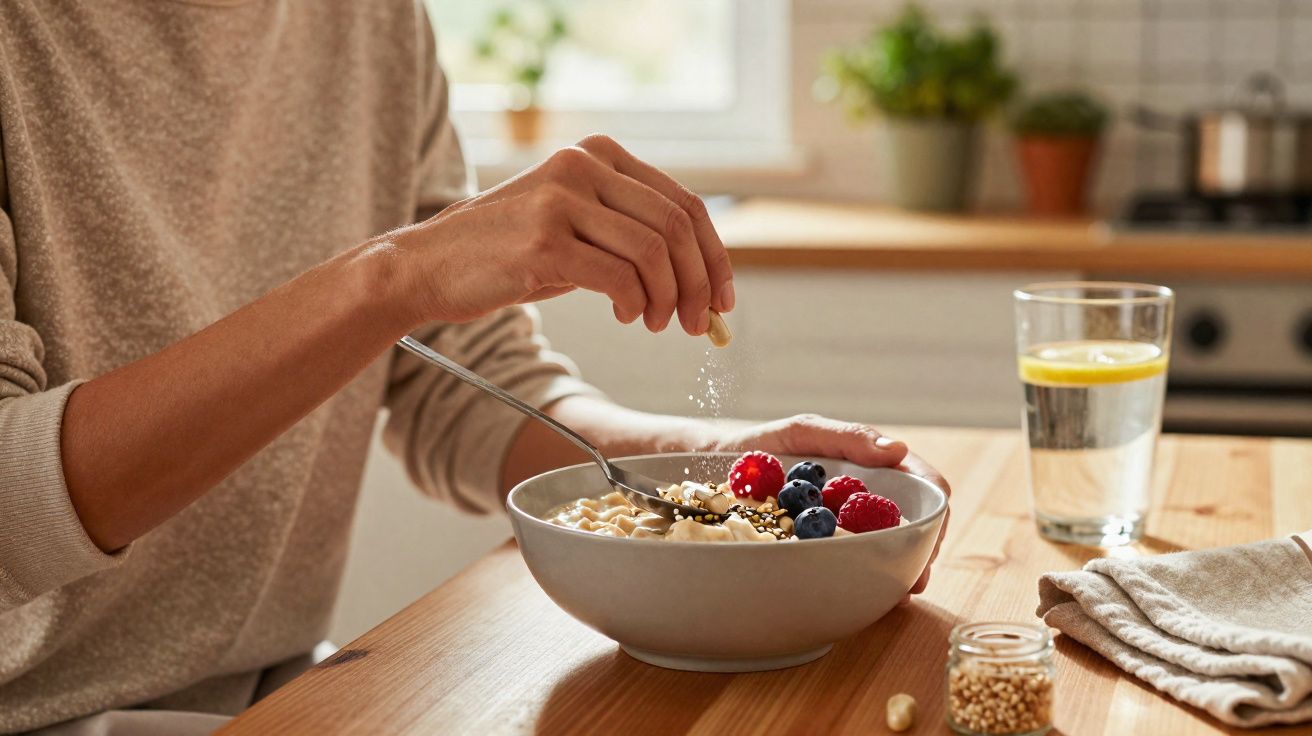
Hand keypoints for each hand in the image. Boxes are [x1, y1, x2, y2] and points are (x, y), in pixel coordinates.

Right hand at [387, 134, 734, 334]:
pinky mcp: (545, 242)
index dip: (714, 255)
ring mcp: (562, 201)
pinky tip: (628, 317)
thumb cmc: (508, 254)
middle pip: (677, 226)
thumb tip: (701, 281)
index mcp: (597, 155)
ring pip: (654, 253)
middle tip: (701, 325)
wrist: (429, 266)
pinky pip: (620, 278)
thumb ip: (629, 236)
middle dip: (700, 284)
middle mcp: (582, 166)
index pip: (683, 202)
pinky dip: (636, 305)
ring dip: (670, 300)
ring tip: (658, 324)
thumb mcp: (574, 227)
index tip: (724, 298)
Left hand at [706, 414, 950, 603]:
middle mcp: (862, 497)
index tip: (933, 533)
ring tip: (899, 592)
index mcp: (868, 467)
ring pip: (889, 548)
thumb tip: (898, 449)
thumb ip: (847, 437)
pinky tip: (870, 592)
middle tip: (916, 578)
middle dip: (922, 550)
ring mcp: (844, 524)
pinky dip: (868, 577)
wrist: (711, 468)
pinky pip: (853, 564)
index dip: (935, 509)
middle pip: (913, 523)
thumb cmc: (759, 444)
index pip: (921, 483)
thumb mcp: (802, 433)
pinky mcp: (822, 547)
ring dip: (900, 570)